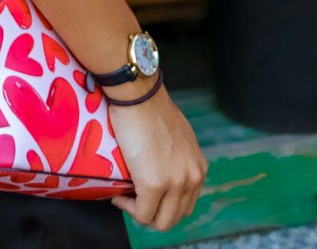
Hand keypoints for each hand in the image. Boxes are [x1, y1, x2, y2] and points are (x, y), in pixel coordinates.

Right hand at [109, 85, 206, 231]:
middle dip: (152, 213)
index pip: (185, 205)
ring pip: (159, 222)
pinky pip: (141, 213)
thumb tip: (164, 167)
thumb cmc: (150, 107)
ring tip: (125, 197)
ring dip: (140, 213)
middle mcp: (192, 178)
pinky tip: (118, 195)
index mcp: (198, 168)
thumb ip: (178, 156)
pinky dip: (127, 207)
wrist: (138, 94)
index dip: (163, 204)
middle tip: (133, 198)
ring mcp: (175, 183)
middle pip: (174, 217)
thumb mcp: (177, 135)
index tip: (144, 194)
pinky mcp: (154, 184)